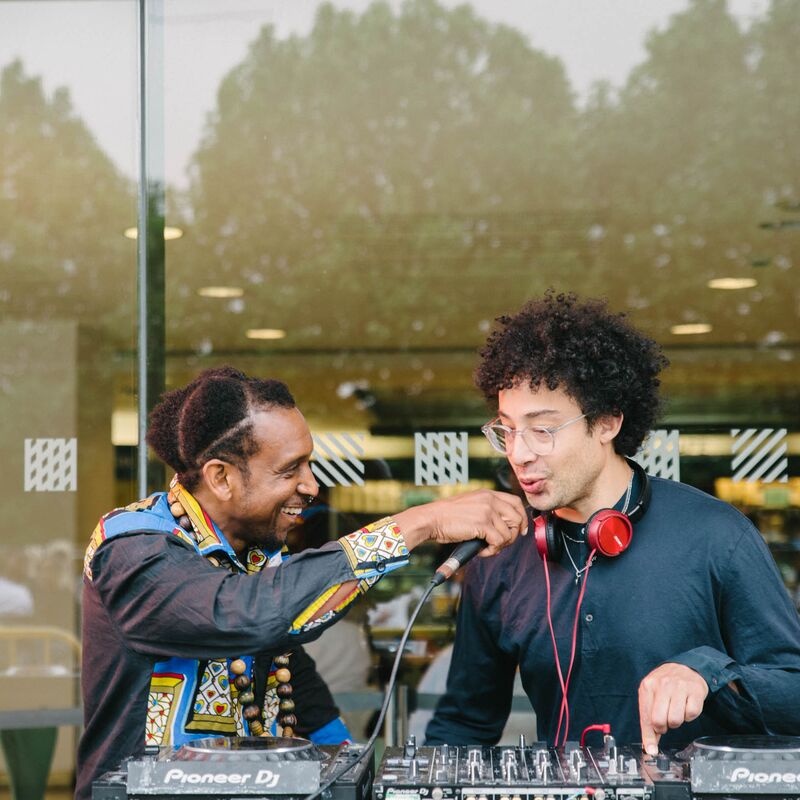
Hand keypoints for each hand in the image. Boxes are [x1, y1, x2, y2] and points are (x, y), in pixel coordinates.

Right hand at [394, 489, 526, 553]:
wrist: (432, 519)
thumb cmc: (447, 517)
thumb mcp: (471, 505)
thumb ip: (488, 510)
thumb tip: (505, 525)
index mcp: (487, 494)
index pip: (516, 502)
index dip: (522, 517)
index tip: (520, 530)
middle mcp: (490, 499)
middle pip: (517, 518)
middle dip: (513, 535)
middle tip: (501, 544)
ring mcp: (487, 511)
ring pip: (509, 533)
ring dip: (500, 545)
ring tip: (486, 548)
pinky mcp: (483, 524)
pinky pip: (499, 541)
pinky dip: (492, 550)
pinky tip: (481, 550)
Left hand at [639, 662, 708, 754]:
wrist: (685, 667)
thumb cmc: (665, 684)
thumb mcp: (652, 695)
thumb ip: (648, 717)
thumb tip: (649, 745)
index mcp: (648, 686)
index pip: (645, 716)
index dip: (648, 736)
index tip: (651, 750)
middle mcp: (662, 685)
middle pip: (659, 720)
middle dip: (663, 727)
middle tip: (665, 722)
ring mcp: (679, 687)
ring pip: (676, 720)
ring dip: (676, 722)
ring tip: (675, 711)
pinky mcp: (695, 691)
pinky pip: (691, 715)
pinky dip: (689, 716)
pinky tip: (686, 706)